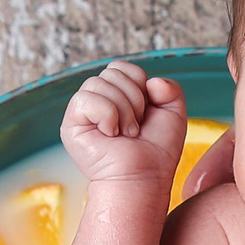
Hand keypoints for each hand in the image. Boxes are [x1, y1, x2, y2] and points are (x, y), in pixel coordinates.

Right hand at [60, 60, 188, 189]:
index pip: (122, 67)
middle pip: (111, 71)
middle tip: (135, 128)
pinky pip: (85, 99)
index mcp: (117, 95)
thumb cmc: (157, 152)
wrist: (144, 177)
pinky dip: (106, 116)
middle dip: (133, 99)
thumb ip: (170, 88)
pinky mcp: (71, 124)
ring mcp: (83, 112)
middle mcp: (98, 100)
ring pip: (98, 83)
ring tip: (126, 134)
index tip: (145, 113)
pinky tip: (110, 135)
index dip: (139, 84)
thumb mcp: (173, 114)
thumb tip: (151, 81)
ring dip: (122, 111)